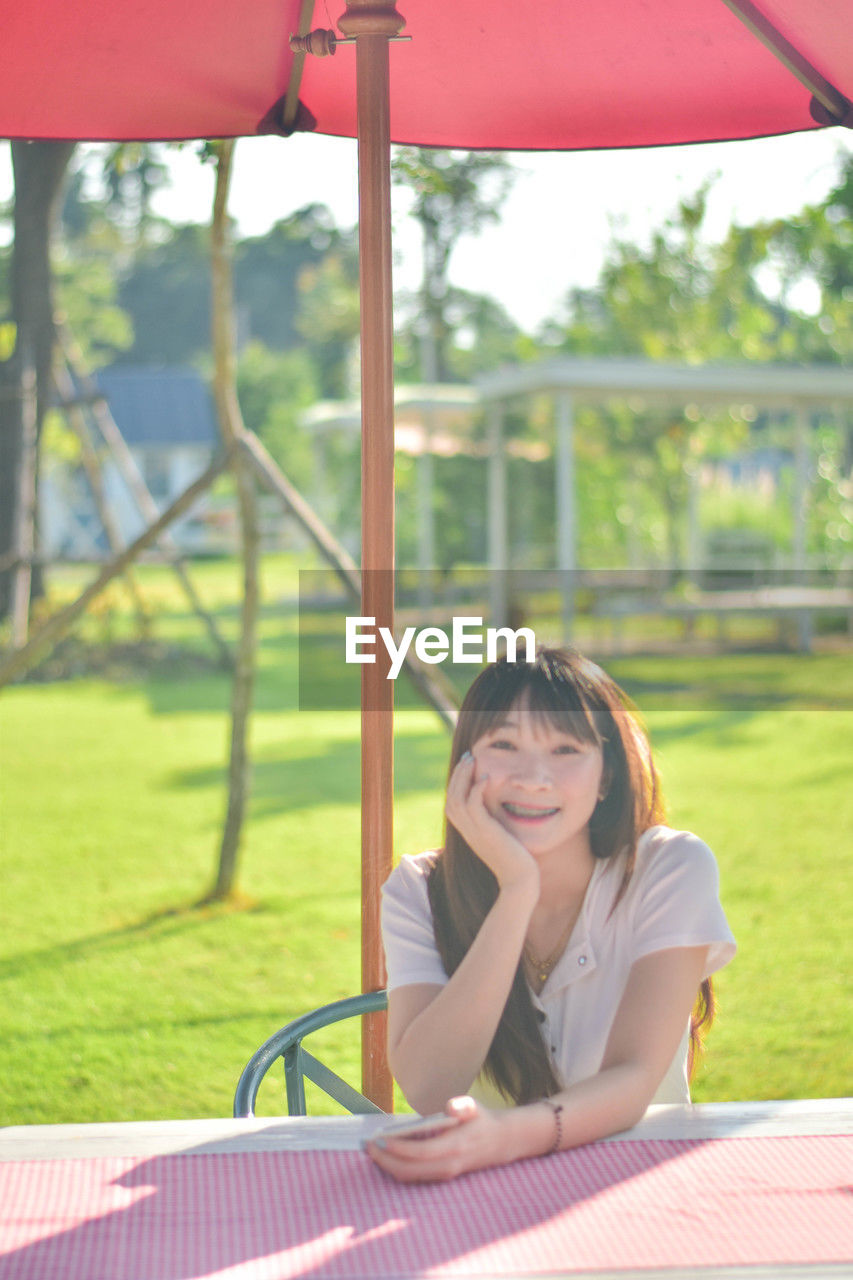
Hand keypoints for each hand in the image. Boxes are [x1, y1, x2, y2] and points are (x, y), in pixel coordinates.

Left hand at [367, 1096, 508, 1182]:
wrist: (500, 1142)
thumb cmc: (481, 1120)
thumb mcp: (474, 1107)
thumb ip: (463, 1106)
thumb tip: (451, 1107)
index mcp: (454, 1147)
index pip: (420, 1152)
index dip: (398, 1148)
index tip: (379, 1139)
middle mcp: (448, 1165)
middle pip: (409, 1170)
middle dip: (384, 1160)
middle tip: (366, 1146)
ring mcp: (444, 1174)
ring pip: (409, 1177)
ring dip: (387, 1166)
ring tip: (371, 1150)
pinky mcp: (440, 1176)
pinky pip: (414, 1177)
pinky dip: (396, 1168)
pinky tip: (386, 1156)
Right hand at [445, 752, 538, 893]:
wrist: (520, 880)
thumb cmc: (516, 860)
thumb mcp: (500, 837)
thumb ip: (494, 822)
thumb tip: (498, 807)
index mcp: (468, 832)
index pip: (452, 803)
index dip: (456, 782)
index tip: (467, 765)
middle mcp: (467, 831)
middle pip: (450, 797)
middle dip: (458, 774)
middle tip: (468, 756)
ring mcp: (475, 832)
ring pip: (457, 799)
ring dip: (463, 777)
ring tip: (473, 760)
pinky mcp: (486, 832)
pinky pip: (473, 807)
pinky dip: (476, 790)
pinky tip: (486, 778)